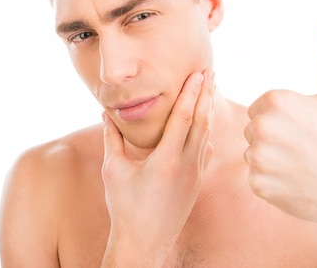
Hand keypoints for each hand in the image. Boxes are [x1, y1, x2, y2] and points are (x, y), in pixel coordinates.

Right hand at [101, 70, 214, 265]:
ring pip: (206, 136)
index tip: (198, 74)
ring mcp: (195, 175)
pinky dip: (206, 133)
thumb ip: (111, 138)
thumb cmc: (124, 207)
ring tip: (209, 91)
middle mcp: (186, 166)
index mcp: (166, 160)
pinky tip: (204, 124)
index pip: (183, 118)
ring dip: (208, 111)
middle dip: (206, 95)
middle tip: (210, 72)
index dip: (191, 93)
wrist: (144, 243)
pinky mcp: (197, 183)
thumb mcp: (113, 169)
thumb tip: (105, 113)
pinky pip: (205, 151)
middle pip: (202, 122)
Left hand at [244, 14, 316, 229]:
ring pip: (254, 153)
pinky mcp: (259, 184)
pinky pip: (257, 177)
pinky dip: (272, 181)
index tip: (308, 129)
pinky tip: (297, 182)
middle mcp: (262, 127)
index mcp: (276, 101)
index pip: (262, 107)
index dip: (285, 118)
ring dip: (272, 159)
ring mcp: (259, 158)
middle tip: (307, 148)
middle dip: (276, 137)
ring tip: (303, 165)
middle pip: (255, 129)